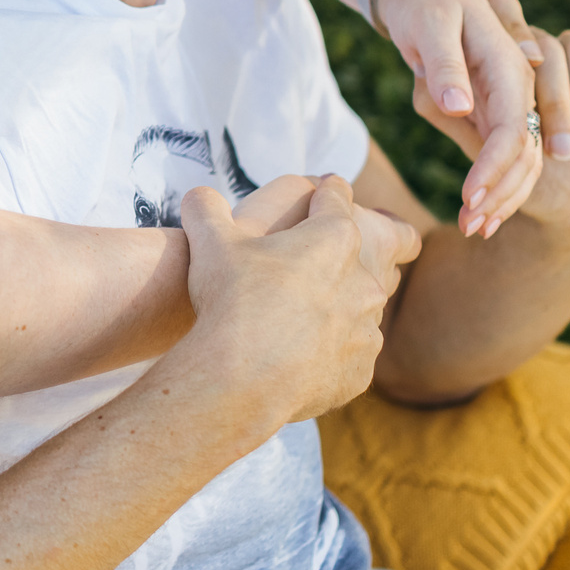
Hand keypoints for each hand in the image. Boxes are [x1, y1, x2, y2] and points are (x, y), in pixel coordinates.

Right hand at [170, 179, 421, 425]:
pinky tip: (296, 354)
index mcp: (335, 237)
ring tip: (298, 315)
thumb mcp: (210, 241)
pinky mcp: (361, 370)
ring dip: (338, 305)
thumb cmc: (231, 300)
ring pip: (362, 306)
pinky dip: (329, 350)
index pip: (338, 196)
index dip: (327, 190)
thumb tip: (198, 194)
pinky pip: (350, 352)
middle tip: (308, 260)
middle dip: (339, 254)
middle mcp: (364, 280)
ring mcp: (367, 328)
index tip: (322, 190)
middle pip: (371, 250)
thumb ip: (205, 208)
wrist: (242, 379)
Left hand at [372, 0, 538, 235]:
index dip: (493, 167)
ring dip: (505, 196)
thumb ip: (445, 65)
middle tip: (470, 227)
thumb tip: (461, 108)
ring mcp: (517, 96)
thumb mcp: (430, 25)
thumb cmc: (424, 3)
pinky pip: (515, 150)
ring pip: (526, 157)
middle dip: (502, 193)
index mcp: (509, 65)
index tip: (469, 199)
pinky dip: (504, 183)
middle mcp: (521, 84)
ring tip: (473, 228)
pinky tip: (481, 210)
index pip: (509, 127)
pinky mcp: (508, 105)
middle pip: (525, 150)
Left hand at [414, 0, 569, 246]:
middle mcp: (545, 52)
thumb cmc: (519, 180)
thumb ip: (449, 118)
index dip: (505, 43)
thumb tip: (442, 93)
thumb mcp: (478, 150)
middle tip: (550, 157)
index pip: (503, 21)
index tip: (512, 82)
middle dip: (547, 105)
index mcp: (501, 56)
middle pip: (544, 50)